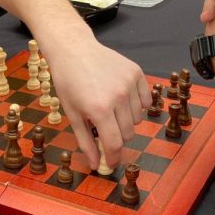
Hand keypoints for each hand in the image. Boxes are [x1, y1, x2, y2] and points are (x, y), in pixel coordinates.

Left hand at [46, 39, 150, 169]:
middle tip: (104, 127)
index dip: (113, 157)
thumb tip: (95, 164)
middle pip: (128, 133)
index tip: (110, 163)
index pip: (114, 144)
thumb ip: (85, 141)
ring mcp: (130, 83)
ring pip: (137, 118)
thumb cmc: (68, 82)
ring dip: (126, 120)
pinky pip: (145, 100)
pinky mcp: (137, 72)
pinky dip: (137, 105)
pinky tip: (122, 98)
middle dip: (117, 137)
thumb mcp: (72, 113)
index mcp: (99, 109)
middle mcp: (118, 96)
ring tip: (110, 108)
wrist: (74, 49)